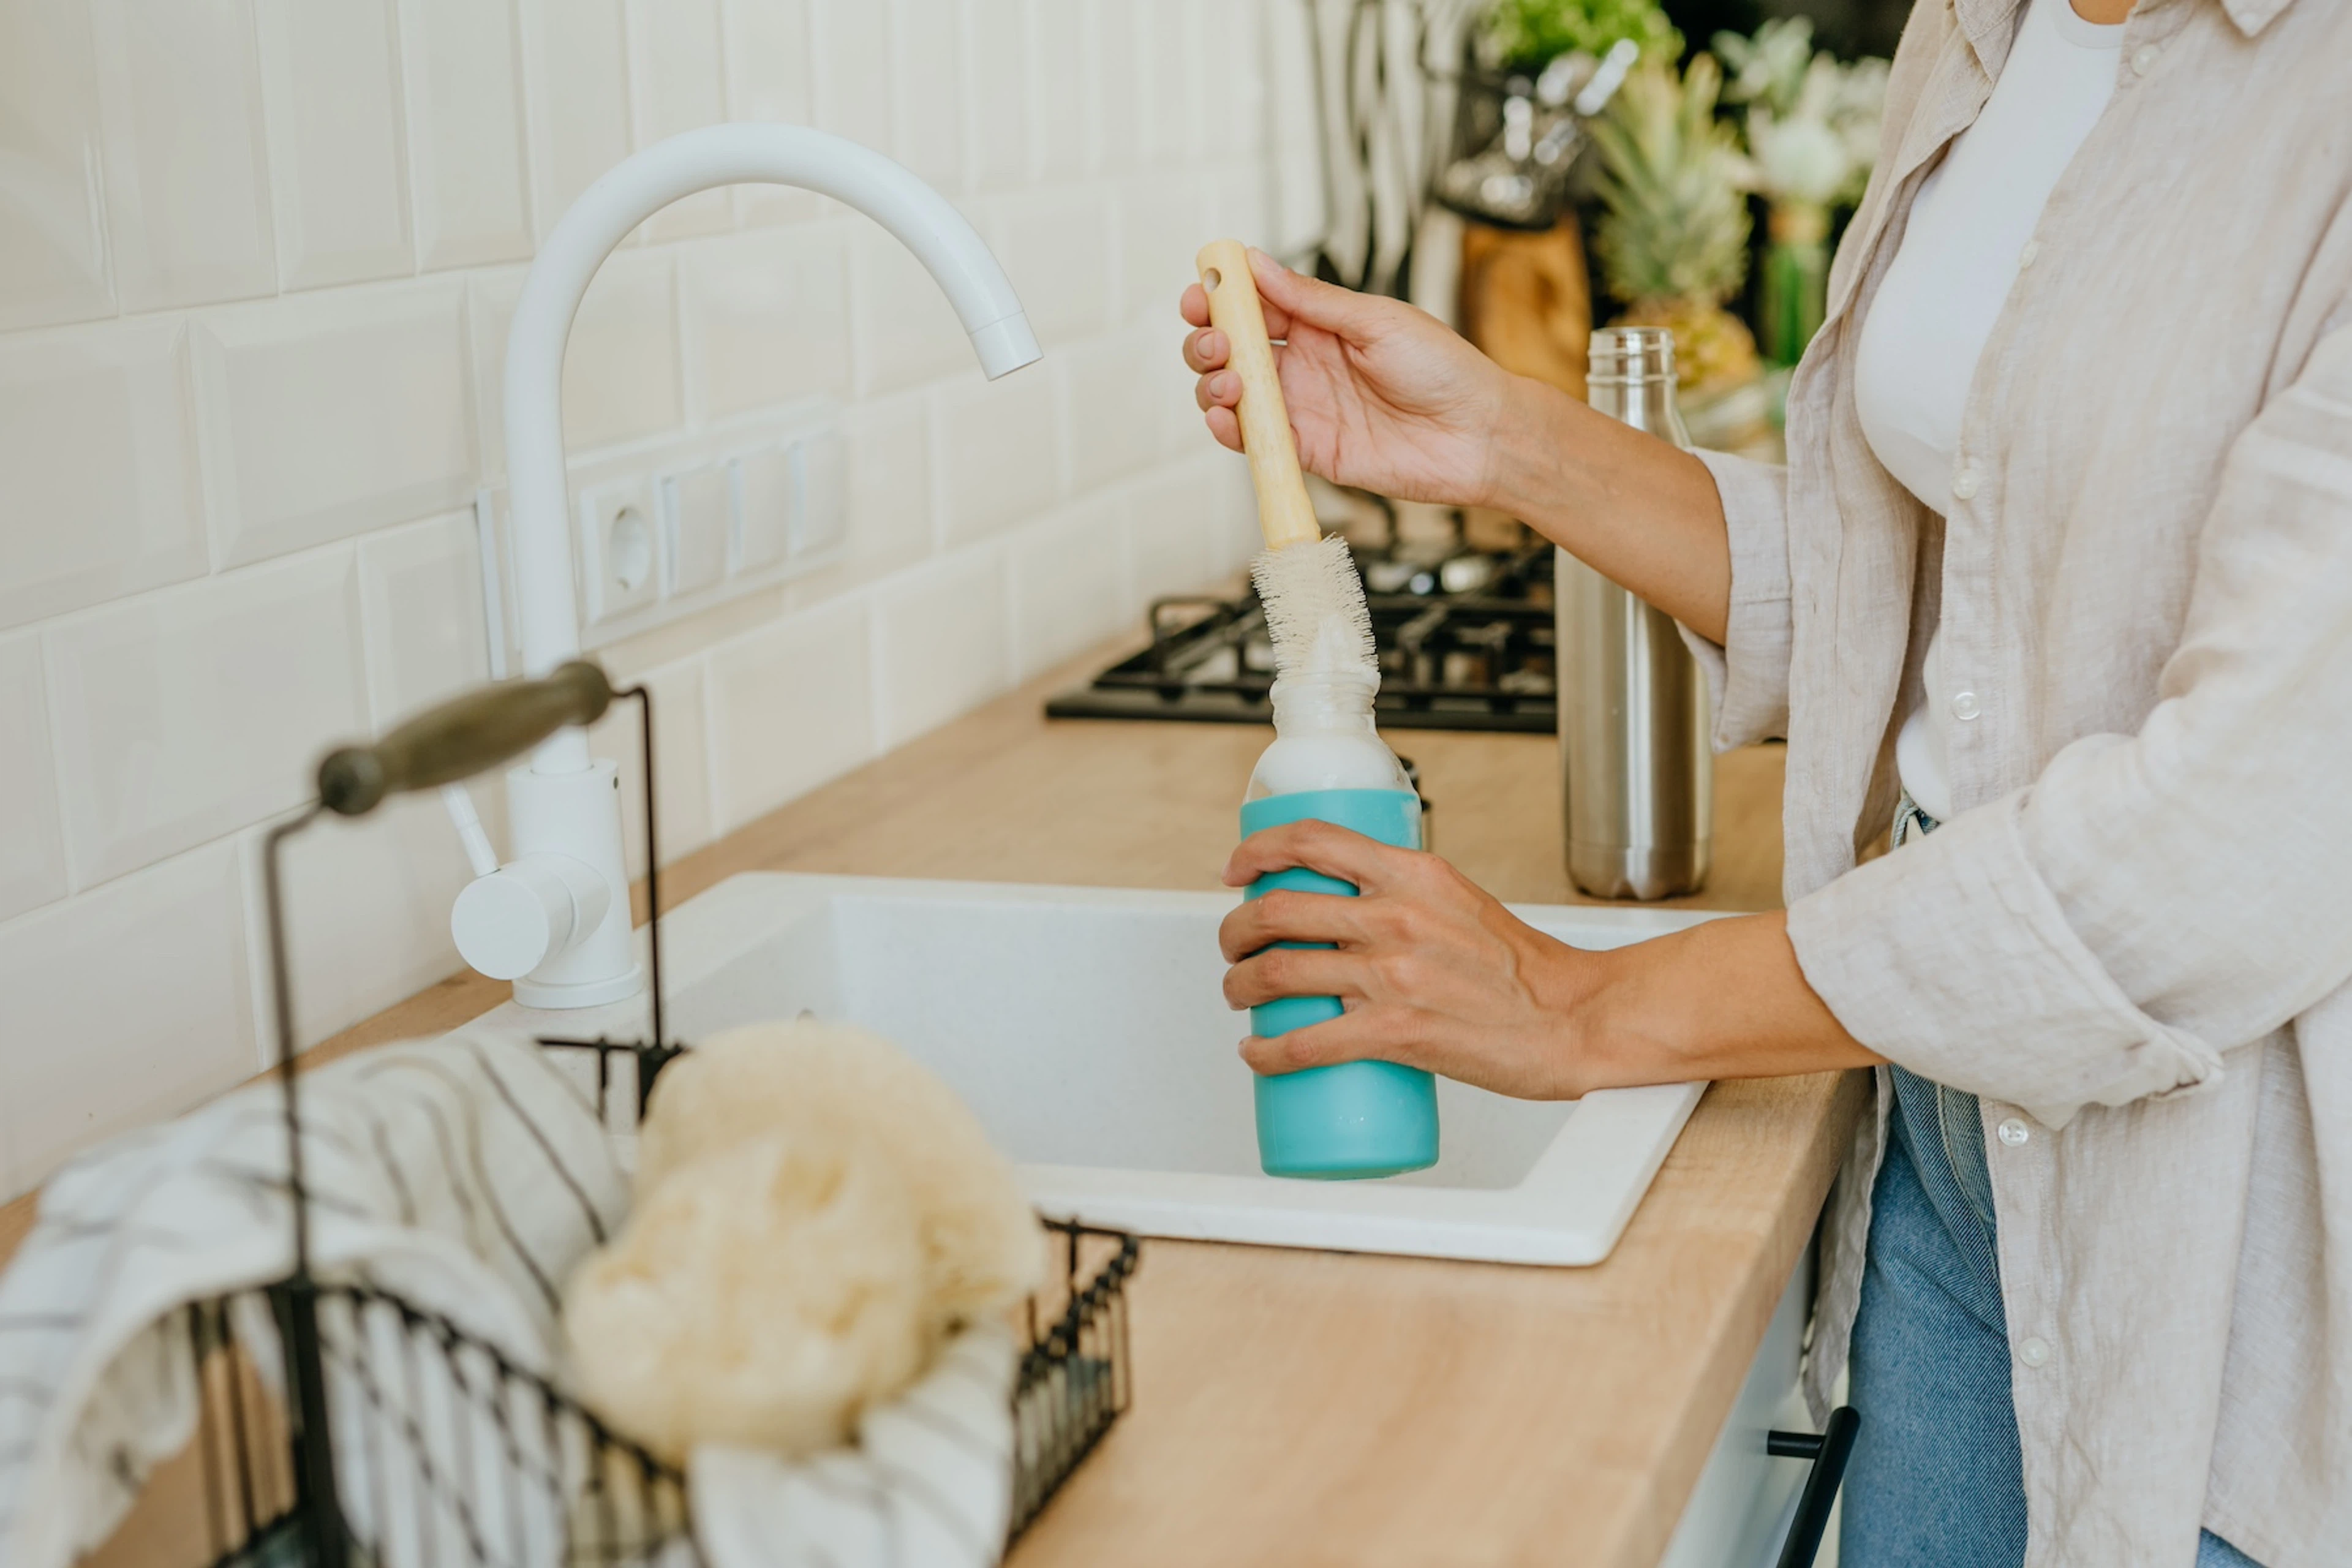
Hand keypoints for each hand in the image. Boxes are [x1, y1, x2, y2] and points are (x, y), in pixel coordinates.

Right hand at [1180, 249, 1515, 509]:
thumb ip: (1311, 300)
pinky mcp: (1308, 451)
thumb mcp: (1376, 320)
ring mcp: (1302, 409)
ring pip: (1234, 395)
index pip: (1254, 306)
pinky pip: (1257, 441)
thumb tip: (1255, 263)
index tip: (1201, 292)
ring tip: (1228, 382)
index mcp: (1320, 325)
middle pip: (1233, 351)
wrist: (1478, 434)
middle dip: (1208, 342)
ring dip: (1213, 384)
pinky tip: (1224, 417)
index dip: (1220, 298)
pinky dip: (1230, 430)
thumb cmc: (1444, 369)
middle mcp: (1304, 366)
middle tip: (1216, 343)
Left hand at [1218, 819, 1602, 1098]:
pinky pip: (1305, 1042)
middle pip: (1278, 908)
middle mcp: (1397, 915)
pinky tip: (1257, 1055)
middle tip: (1233, 948)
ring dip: (1240, 988)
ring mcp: (1393, 974)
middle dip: (1235, 930)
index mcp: (1415, 873)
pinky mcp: (1396, 1032)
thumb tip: (1349, 907)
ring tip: (1239, 997)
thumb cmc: (1527, 971)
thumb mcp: (1461, 902)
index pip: (1314, 840)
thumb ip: (1407, 895)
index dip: (1258, 850)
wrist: (1576, 1020)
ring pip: (1278, 974)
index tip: (1236, 869)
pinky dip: (1267, 1052)